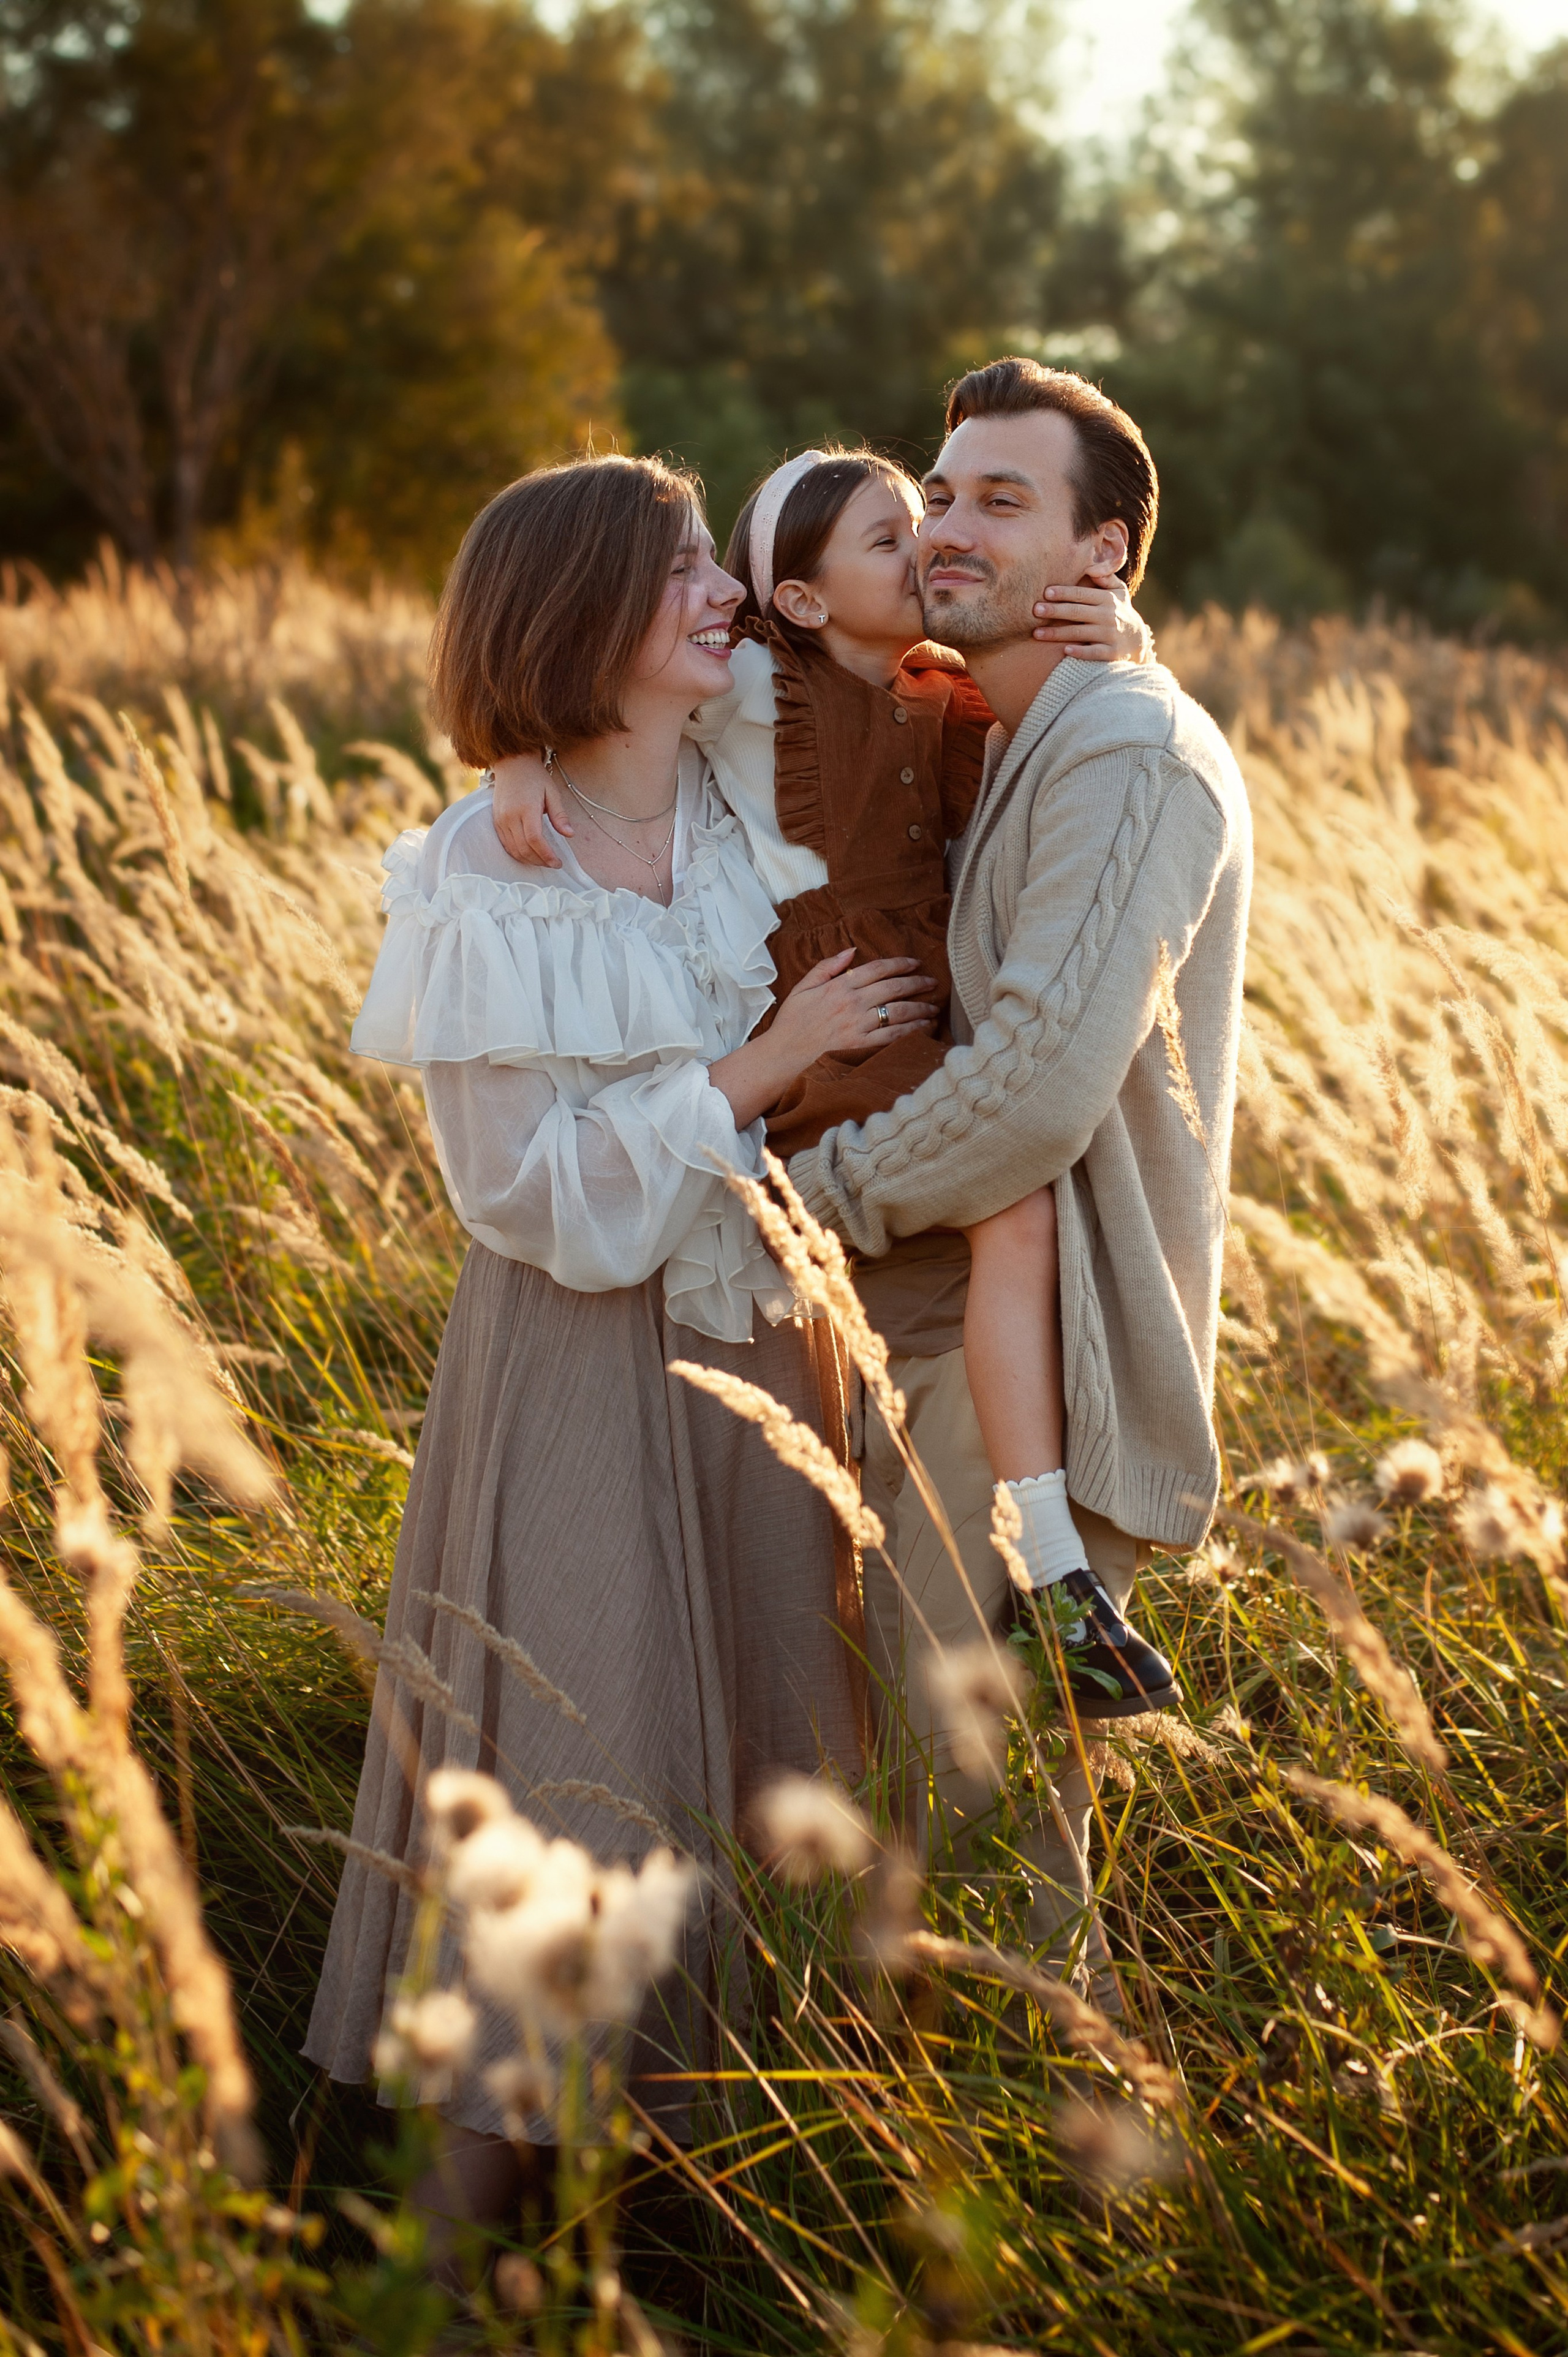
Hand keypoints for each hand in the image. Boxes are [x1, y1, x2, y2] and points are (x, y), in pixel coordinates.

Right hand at [490, 750, 573, 866]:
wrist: (512, 763)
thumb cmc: (534, 777)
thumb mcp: (552, 792)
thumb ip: (559, 815)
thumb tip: (569, 834)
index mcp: (526, 808)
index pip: (535, 839)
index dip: (546, 855)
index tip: (557, 862)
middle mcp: (510, 816)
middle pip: (523, 848)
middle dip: (539, 861)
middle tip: (552, 863)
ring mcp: (501, 819)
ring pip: (513, 849)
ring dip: (528, 860)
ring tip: (542, 860)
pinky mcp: (496, 821)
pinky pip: (505, 844)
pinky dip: (517, 853)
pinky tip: (528, 854)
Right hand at [708, 950, 937, 1128]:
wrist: (785, 1051)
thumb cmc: (793, 1018)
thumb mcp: (804, 985)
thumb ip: (828, 966)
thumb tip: (852, 950)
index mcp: (840, 985)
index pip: (878, 968)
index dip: (900, 963)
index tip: (915, 963)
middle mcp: (852, 1002)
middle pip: (894, 987)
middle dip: (918, 983)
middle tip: (933, 982)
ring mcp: (858, 1024)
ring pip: (898, 1011)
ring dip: (920, 1007)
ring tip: (934, 1006)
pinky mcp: (861, 1045)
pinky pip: (893, 1035)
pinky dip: (912, 1030)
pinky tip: (924, 1027)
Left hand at [1032, 566, 1153, 662]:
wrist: (1138, 641)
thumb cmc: (1120, 612)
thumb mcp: (1119, 592)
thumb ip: (1106, 577)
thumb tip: (1091, 566)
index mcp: (1107, 599)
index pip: (1082, 594)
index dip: (1064, 593)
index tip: (1046, 592)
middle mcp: (1108, 616)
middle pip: (1077, 612)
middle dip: (1055, 610)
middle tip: (1035, 610)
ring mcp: (1110, 635)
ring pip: (1080, 633)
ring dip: (1057, 633)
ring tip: (1036, 634)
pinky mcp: (1111, 653)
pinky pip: (1094, 652)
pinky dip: (1080, 652)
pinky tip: (1065, 650)